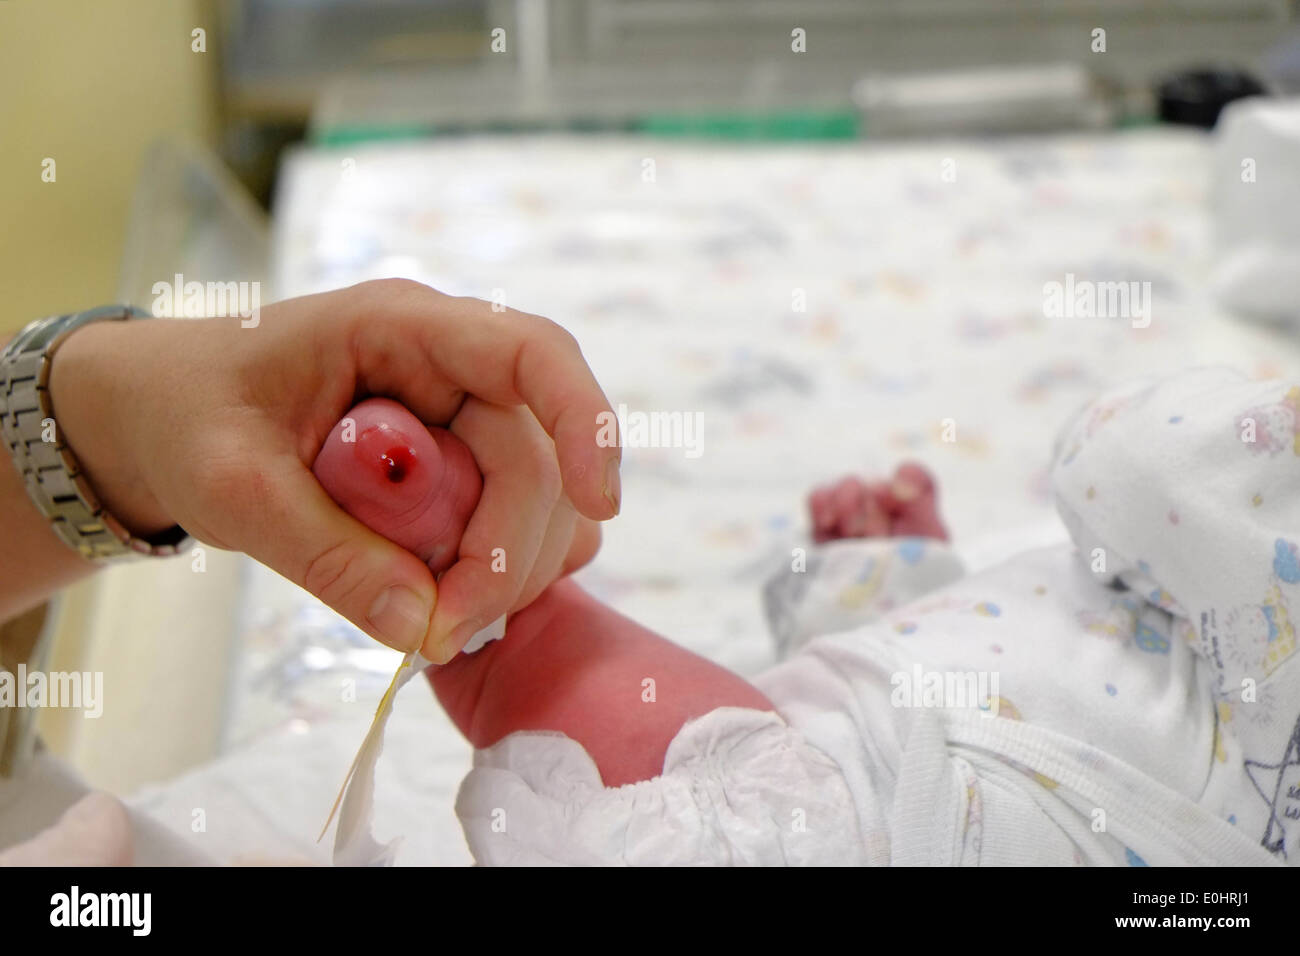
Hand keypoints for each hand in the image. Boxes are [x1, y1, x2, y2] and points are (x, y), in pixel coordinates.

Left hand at [47, 280, 618, 660]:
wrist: (163, 413)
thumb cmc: (189, 418)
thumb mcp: (233, 487)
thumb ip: (325, 553)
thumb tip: (420, 626)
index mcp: (400, 329)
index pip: (531, 352)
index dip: (585, 421)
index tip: (599, 505)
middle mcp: (449, 365)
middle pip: (534, 457)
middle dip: (504, 554)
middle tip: (441, 632)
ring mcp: (459, 416)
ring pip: (537, 498)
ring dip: (505, 569)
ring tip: (432, 619)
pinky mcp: (458, 463)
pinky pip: (514, 520)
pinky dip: (495, 570)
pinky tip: (444, 598)